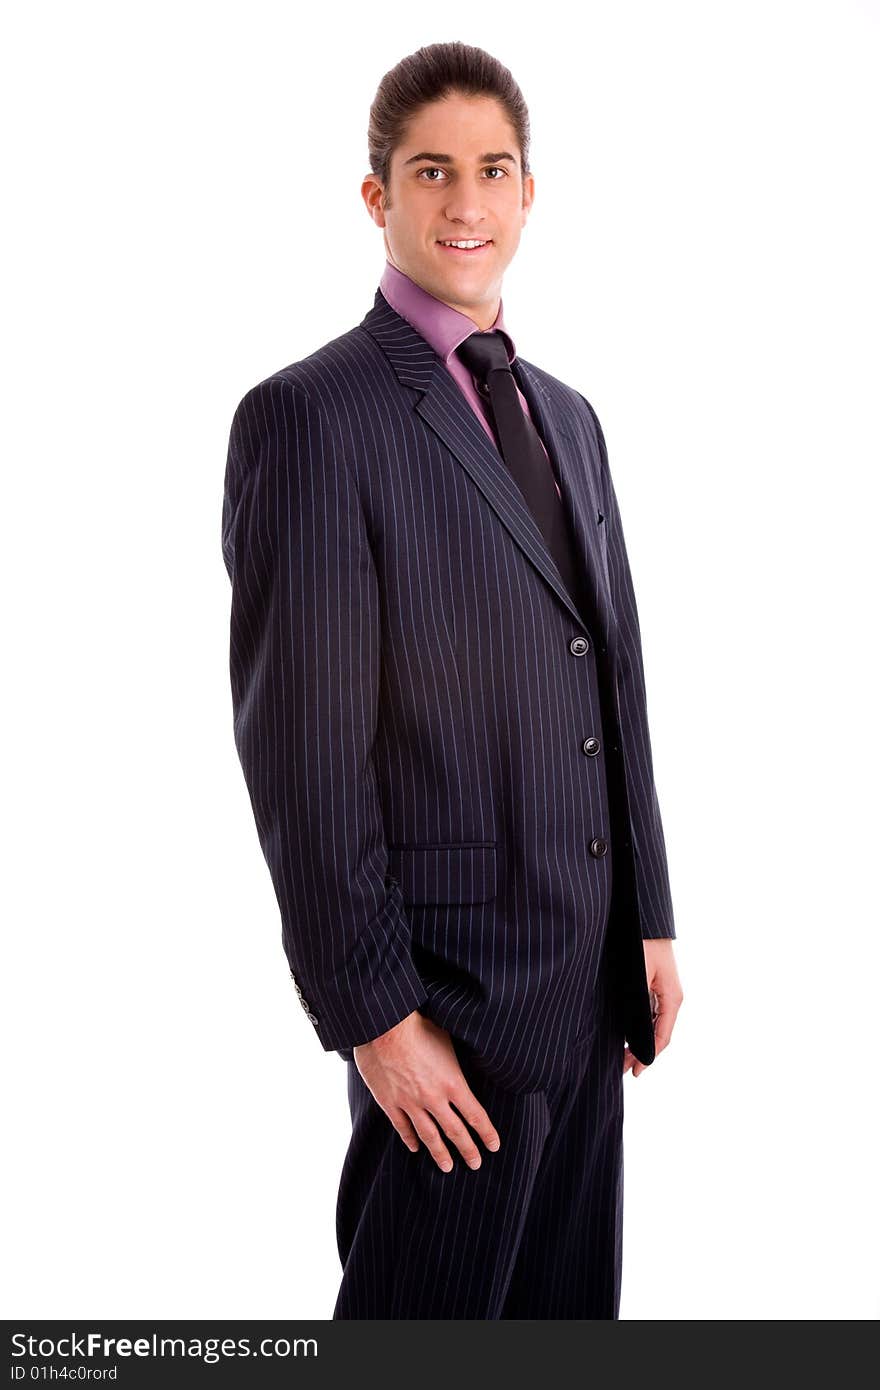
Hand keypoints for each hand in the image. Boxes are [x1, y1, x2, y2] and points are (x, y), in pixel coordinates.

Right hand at [354, 1011, 500, 1172]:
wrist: (385, 1024)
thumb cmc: (418, 1025)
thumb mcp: (448, 1040)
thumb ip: (456, 1061)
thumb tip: (466, 1066)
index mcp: (453, 1082)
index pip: (476, 1115)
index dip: (486, 1133)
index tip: (494, 1146)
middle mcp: (433, 1098)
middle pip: (455, 1131)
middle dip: (468, 1150)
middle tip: (476, 1164)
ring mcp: (410, 1103)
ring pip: (429, 1135)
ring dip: (440, 1153)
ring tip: (447, 1167)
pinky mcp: (389, 1102)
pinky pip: (402, 1127)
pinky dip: (410, 1139)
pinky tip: (415, 1148)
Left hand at [624, 939, 682, 1076]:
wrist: (647, 920)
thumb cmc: (643, 941)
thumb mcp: (640, 972)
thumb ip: (639, 999)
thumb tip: (634, 1026)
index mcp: (672, 998)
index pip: (662, 1036)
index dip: (648, 1055)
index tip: (635, 1070)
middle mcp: (671, 999)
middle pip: (658, 1034)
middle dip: (640, 1053)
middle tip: (623, 1068)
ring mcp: (665, 993)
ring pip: (654, 1025)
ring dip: (639, 1041)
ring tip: (623, 1057)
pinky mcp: (656, 987)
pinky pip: (650, 1014)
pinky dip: (640, 1028)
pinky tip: (626, 1034)